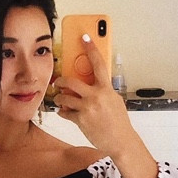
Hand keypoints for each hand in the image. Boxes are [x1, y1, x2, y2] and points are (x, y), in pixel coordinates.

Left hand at [53, 34, 132, 156]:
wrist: (119, 140)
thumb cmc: (118, 122)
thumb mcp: (114, 100)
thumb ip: (103, 91)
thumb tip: (93, 85)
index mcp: (106, 88)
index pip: (98, 63)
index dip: (91, 48)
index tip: (84, 37)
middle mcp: (96, 96)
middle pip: (72, 81)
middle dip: (61, 80)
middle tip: (58, 81)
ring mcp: (87, 108)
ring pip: (65, 97)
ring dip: (59, 97)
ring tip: (59, 98)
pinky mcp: (80, 120)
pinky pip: (65, 112)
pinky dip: (62, 111)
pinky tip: (63, 111)